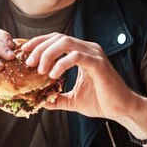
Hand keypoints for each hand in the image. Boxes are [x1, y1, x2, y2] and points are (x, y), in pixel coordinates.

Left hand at [21, 33, 140, 120]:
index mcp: (83, 53)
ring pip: (65, 42)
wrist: (121, 109)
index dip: (39, 43)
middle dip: (39, 47)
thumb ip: (57, 98)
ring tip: (40, 69)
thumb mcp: (73, 100)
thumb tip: (40, 101)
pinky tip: (53, 75)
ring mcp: (94, 54)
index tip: (25, 52)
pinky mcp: (98, 63)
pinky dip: (61, 63)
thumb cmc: (102, 102)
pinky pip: (76, 56)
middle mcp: (89, 49)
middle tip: (29, 62)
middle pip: (58, 37)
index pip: (57, 40)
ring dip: (48, 53)